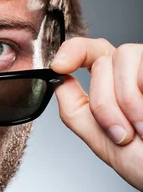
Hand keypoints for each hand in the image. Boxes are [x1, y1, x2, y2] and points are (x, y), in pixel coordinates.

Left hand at [50, 38, 142, 191]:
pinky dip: (140, 101)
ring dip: (126, 101)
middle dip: (103, 103)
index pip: (89, 52)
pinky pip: (142, 70)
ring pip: (121, 58)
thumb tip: (57, 81)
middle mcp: (134, 72)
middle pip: (101, 63)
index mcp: (115, 85)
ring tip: (142, 129)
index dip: (72, 52)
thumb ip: (74, 109)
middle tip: (122, 133)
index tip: (59, 66)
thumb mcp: (100, 139)